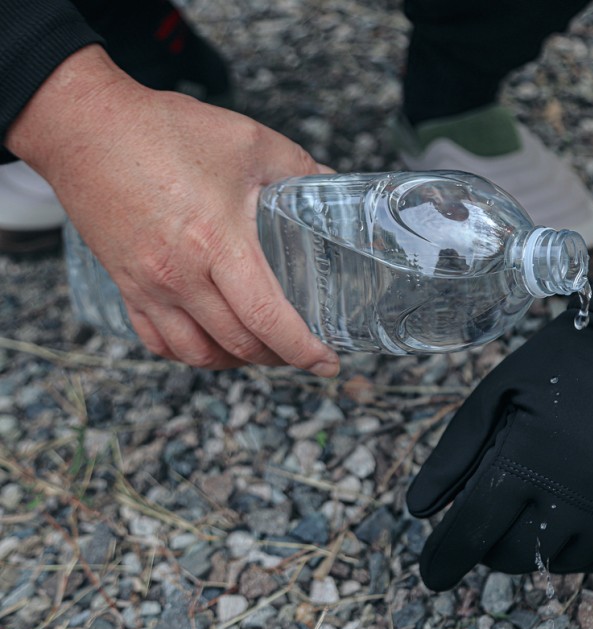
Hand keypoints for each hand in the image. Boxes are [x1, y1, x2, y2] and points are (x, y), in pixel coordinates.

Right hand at [6, 46, 338, 374]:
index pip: (267, 317)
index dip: (302, 349)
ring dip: (236, 361)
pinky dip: (189, 353)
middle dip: (279, 358)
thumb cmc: (164, 131)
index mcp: (217, 242)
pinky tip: (211, 344)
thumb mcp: (248, 140)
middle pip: (238, 343)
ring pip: (197, 352)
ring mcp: (148, 285)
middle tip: (304, 353)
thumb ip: (299, 167)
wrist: (84, 126)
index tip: (327, 363)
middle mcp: (180, 275)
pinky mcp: (125, 285)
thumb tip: (334, 184)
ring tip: (263, 351)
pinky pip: (157, 340)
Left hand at [407, 200, 592, 589]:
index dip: (445, 557)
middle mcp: (569, 493)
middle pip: (511, 554)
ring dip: (533, 548)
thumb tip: (417, 510)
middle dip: (487, 546)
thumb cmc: (561, 366)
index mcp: (525, 458)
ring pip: (555, 562)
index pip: (471, 530)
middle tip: (487, 522)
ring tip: (532, 510)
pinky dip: (577, 551)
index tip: (430, 574)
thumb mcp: (497, 393)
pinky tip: (568, 522)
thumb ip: (454, 454)